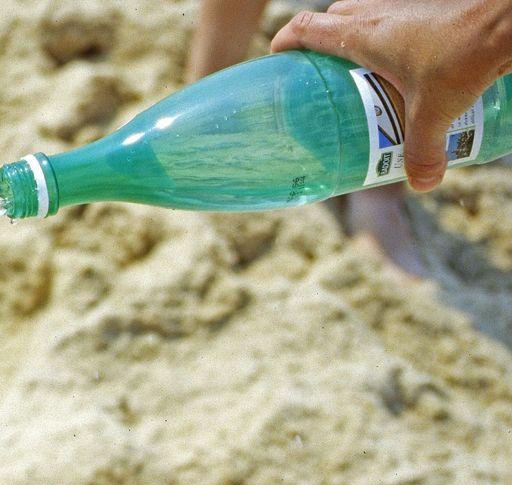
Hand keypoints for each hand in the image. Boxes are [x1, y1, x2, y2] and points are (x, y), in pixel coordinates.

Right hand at [271, 0, 511, 191]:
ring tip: (363, 72)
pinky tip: (406, 61)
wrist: (510, 16)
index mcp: (361, 34)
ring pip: (363, 14)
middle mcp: (377, 12)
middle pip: (332, 19)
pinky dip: (389, 35)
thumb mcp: (438, 110)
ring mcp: (403, 5)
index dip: (285, 42)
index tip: (278, 61)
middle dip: (319, 43)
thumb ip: (423, 150)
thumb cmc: (465, 52)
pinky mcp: (427, 6)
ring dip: (355, 37)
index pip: (306, 28)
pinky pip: (393, 16)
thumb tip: (422, 183)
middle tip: (323, 75)